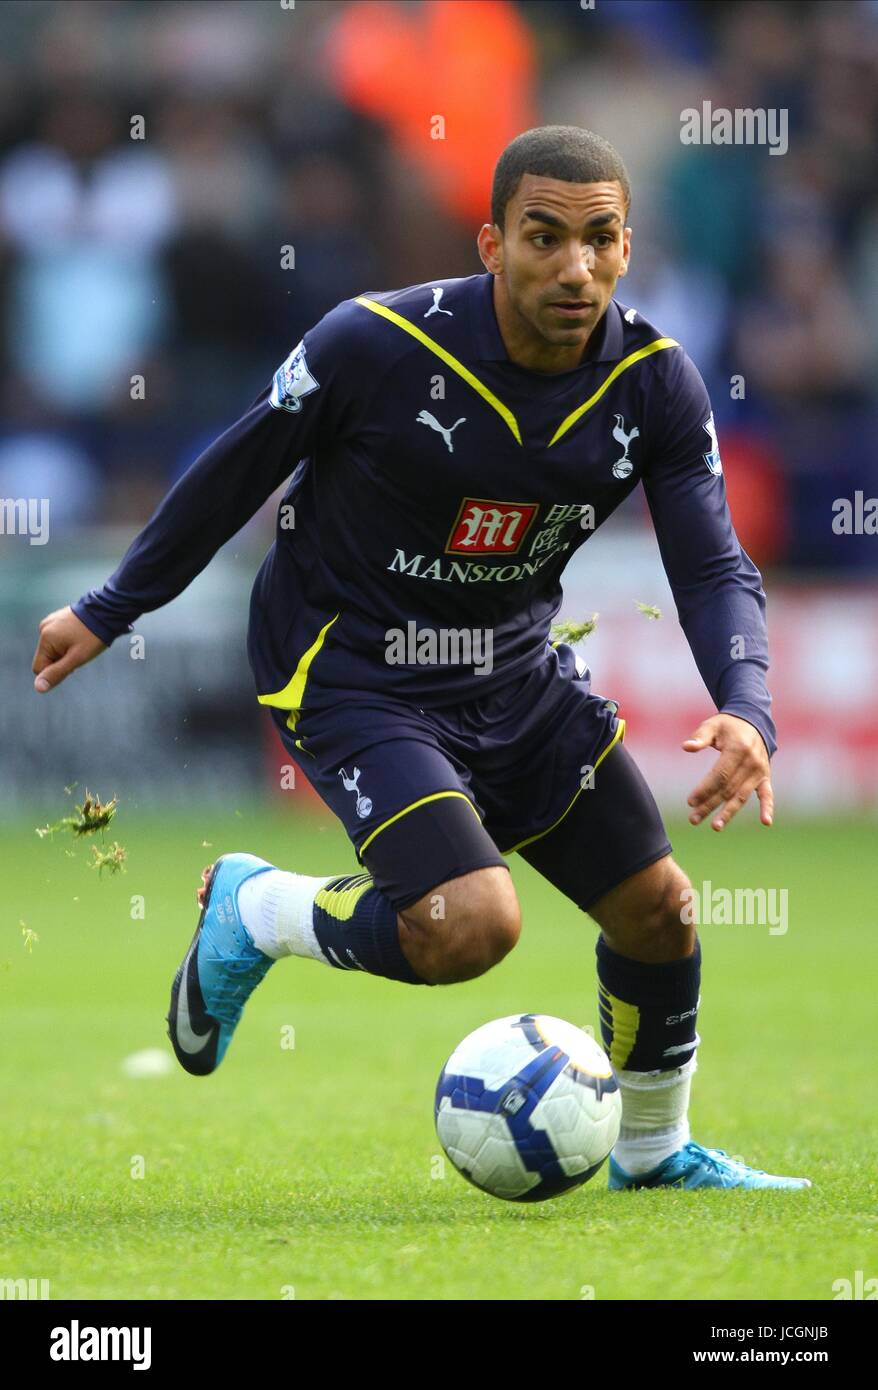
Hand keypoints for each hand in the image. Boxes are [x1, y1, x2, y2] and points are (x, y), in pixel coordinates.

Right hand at [32, 606, 106, 692]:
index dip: (56, 671)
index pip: (39, 668)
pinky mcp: (58, 619)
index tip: (73, 662)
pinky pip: (58, 638)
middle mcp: (44, 628)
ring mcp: (51, 622)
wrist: (106, 612)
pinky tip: (80, 636)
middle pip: (47, 657)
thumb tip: (38, 688)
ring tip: (82, 643)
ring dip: (66, 651)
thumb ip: (57, 673)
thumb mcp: (76, 658)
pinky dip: (68, 642)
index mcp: (45, 638)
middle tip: (79, 652)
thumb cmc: (92, 636)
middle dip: (62, 660)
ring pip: (54, 648)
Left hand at [682, 714, 772, 831]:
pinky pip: (768, 794)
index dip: (704, 789)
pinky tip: (766, 822)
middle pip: (728, 789)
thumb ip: (700, 736)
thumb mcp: (712, 725)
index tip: (690, 801)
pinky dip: (768, 808)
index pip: (719, 775)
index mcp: (738, 749)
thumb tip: (686, 747)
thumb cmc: (728, 726)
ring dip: (728, 812)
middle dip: (709, 805)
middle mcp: (751, 762)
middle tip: (693, 818)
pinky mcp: (765, 777)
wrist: (754, 723)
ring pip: (742, 796)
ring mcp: (759, 771)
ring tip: (715, 826)